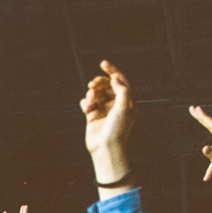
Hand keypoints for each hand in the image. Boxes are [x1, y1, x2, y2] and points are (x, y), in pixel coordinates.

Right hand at [81, 61, 135, 184]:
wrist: (106, 149)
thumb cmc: (118, 129)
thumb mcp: (124, 107)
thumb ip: (122, 90)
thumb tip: (114, 78)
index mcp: (126, 101)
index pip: (120, 81)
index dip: (112, 71)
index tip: (103, 63)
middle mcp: (115, 104)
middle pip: (106, 85)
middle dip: (99, 83)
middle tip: (92, 85)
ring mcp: (103, 110)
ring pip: (95, 93)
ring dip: (91, 93)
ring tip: (90, 101)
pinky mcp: (92, 116)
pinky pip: (87, 103)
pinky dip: (85, 102)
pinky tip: (86, 107)